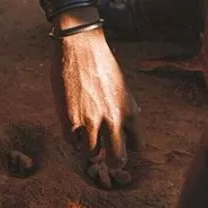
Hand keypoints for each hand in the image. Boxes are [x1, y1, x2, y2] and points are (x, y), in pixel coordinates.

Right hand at [52, 25, 139, 171]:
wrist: (80, 44)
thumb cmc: (101, 62)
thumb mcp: (122, 86)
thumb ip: (125, 107)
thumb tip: (131, 122)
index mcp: (130, 111)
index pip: (138, 147)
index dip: (129, 148)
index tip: (121, 144)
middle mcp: (113, 119)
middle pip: (117, 160)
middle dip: (111, 162)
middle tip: (104, 157)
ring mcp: (91, 121)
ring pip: (91, 153)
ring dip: (87, 146)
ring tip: (84, 134)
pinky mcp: (70, 118)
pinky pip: (71, 142)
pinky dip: (71, 137)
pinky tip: (71, 125)